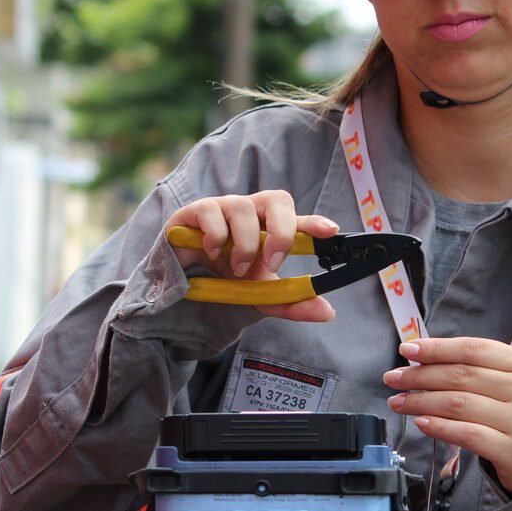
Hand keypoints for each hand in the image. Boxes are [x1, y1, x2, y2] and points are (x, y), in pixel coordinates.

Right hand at [164, 191, 339, 321]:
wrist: (180, 283)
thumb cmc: (223, 279)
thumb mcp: (258, 295)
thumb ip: (290, 302)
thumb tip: (327, 311)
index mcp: (270, 229)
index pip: (297, 219)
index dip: (314, 222)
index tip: (330, 232)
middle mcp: (251, 213)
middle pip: (276, 199)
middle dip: (280, 230)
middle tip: (274, 262)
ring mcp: (223, 208)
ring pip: (243, 206)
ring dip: (245, 243)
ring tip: (237, 268)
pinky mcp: (195, 211)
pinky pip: (211, 211)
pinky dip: (215, 236)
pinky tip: (212, 253)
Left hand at [383, 337, 511, 492]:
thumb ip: (478, 367)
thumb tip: (423, 359)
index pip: (473, 350)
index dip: (437, 348)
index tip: (407, 350)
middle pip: (462, 376)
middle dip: (420, 375)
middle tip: (393, 378)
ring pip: (459, 404)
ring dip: (421, 402)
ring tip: (399, 401)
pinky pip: (466, 435)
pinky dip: (438, 427)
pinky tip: (420, 423)